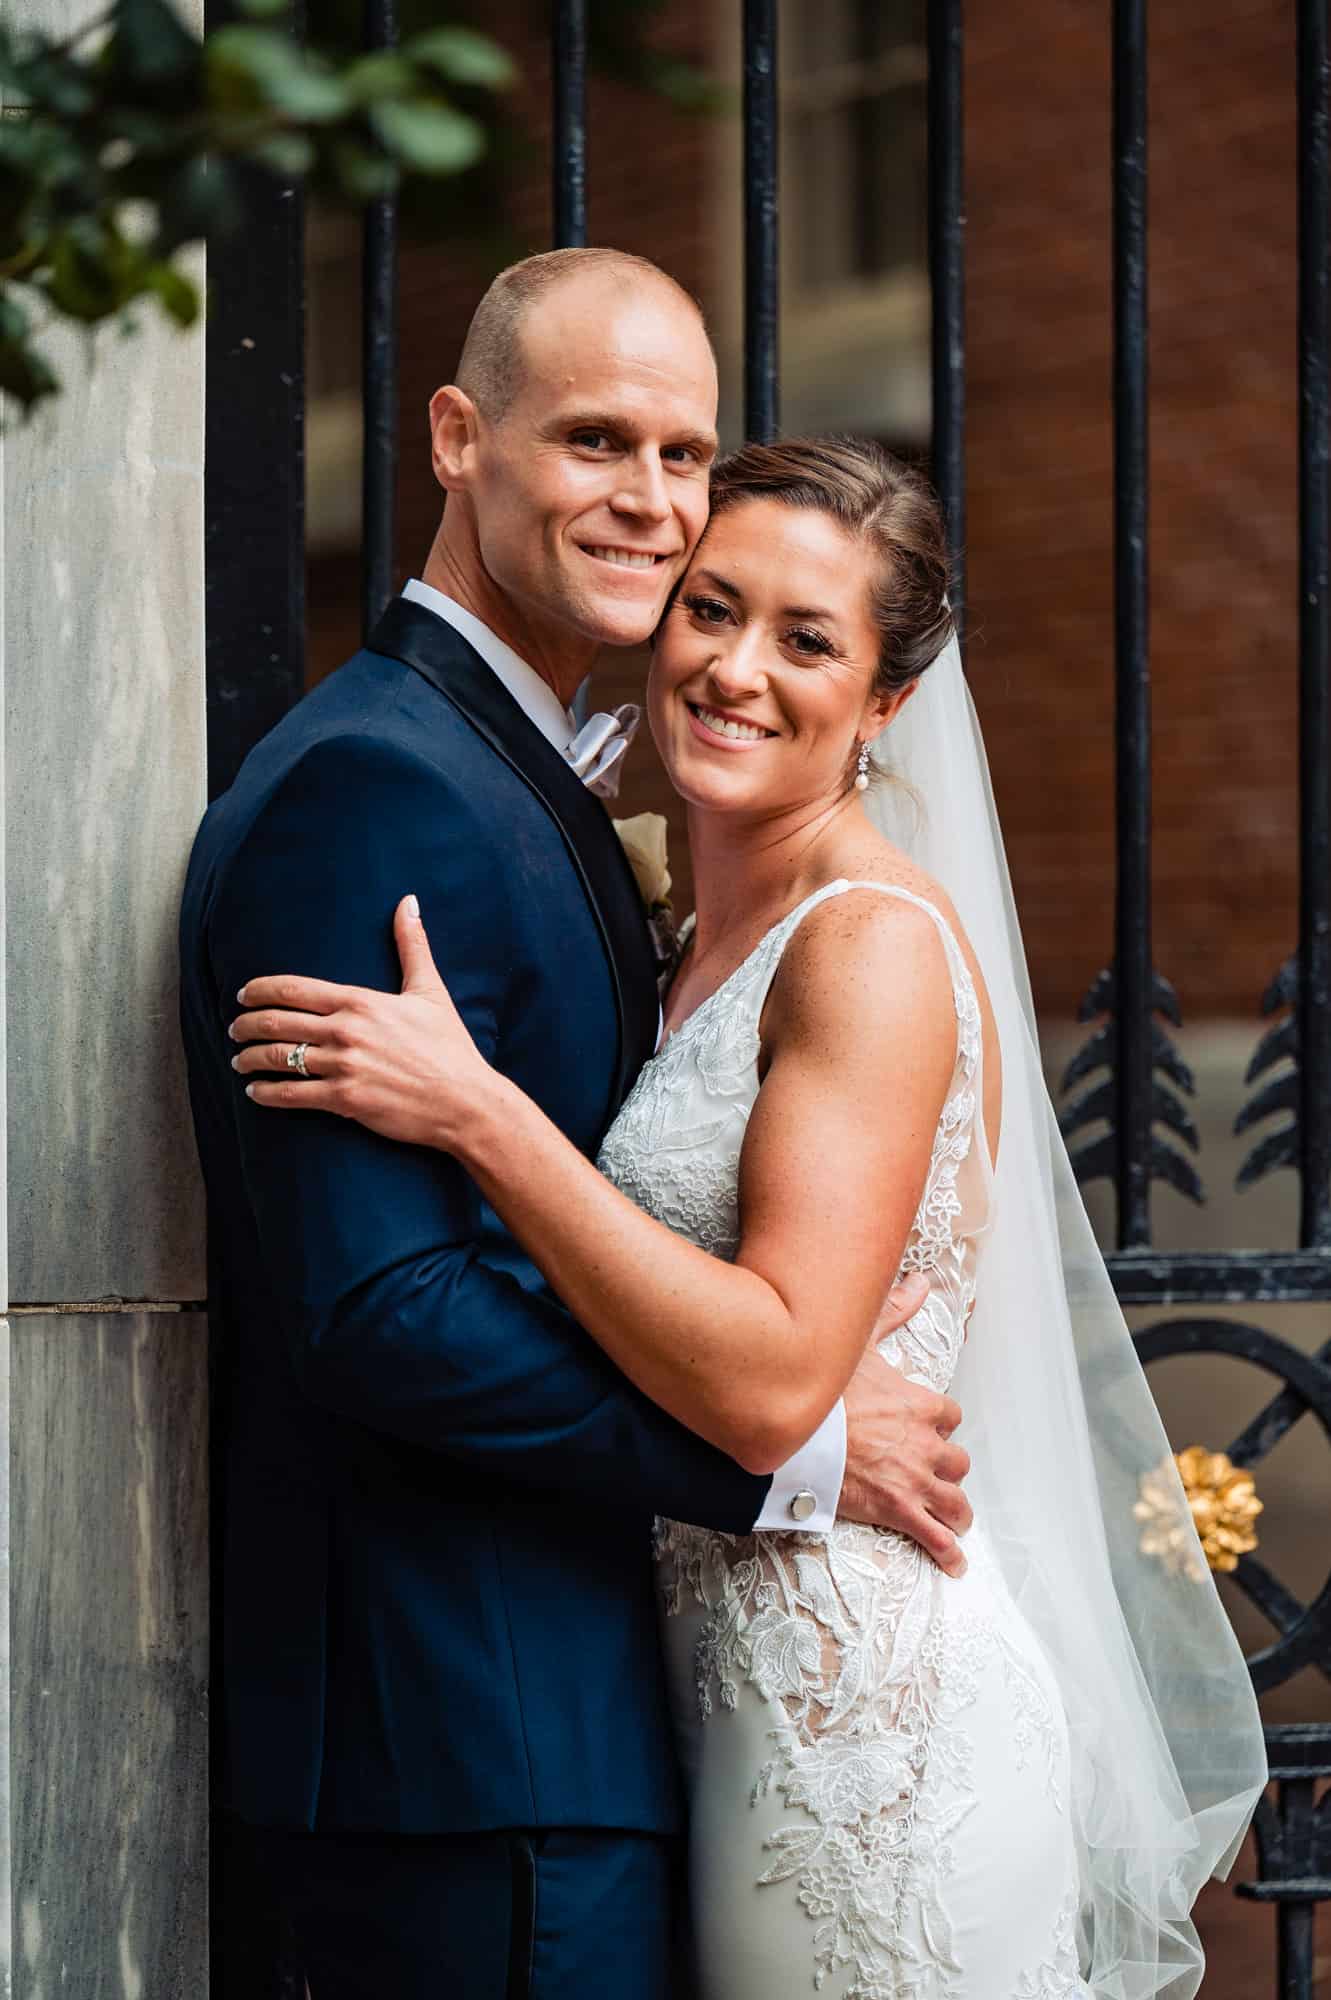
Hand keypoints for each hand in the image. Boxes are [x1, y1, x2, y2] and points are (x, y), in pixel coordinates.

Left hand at [228, 895, 491, 1149]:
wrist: (465, 1101)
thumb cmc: (450, 1047)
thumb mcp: (431, 991)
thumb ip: (412, 945)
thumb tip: (408, 902)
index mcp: (360, 1001)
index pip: (293, 988)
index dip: (260, 990)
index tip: (243, 994)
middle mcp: (346, 1031)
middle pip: (276, 1021)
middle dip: (246, 1024)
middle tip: (234, 1029)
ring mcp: (343, 1066)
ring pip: (278, 1058)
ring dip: (250, 1058)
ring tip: (238, 1059)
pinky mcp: (345, 1100)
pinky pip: (292, 1095)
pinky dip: (266, 1094)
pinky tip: (254, 1092)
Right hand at [838, 1286, 971, 1576]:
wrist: (797, 1433)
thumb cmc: (825, 1390)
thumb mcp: (860, 1342)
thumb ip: (893, 1312)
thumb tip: (919, 1281)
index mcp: (918, 1403)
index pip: (949, 1417)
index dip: (938, 1424)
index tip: (927, 1429)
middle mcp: (925, 1443)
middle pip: (956, 1461)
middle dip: (946, 1468)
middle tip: (931, 1474)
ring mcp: (914, 1479)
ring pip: (955, 1500)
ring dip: (955, 1510)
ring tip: (953, 1519)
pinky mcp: (899, 1509)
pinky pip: (936, 1537)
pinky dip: (949, 1552)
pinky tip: (955, 1563)